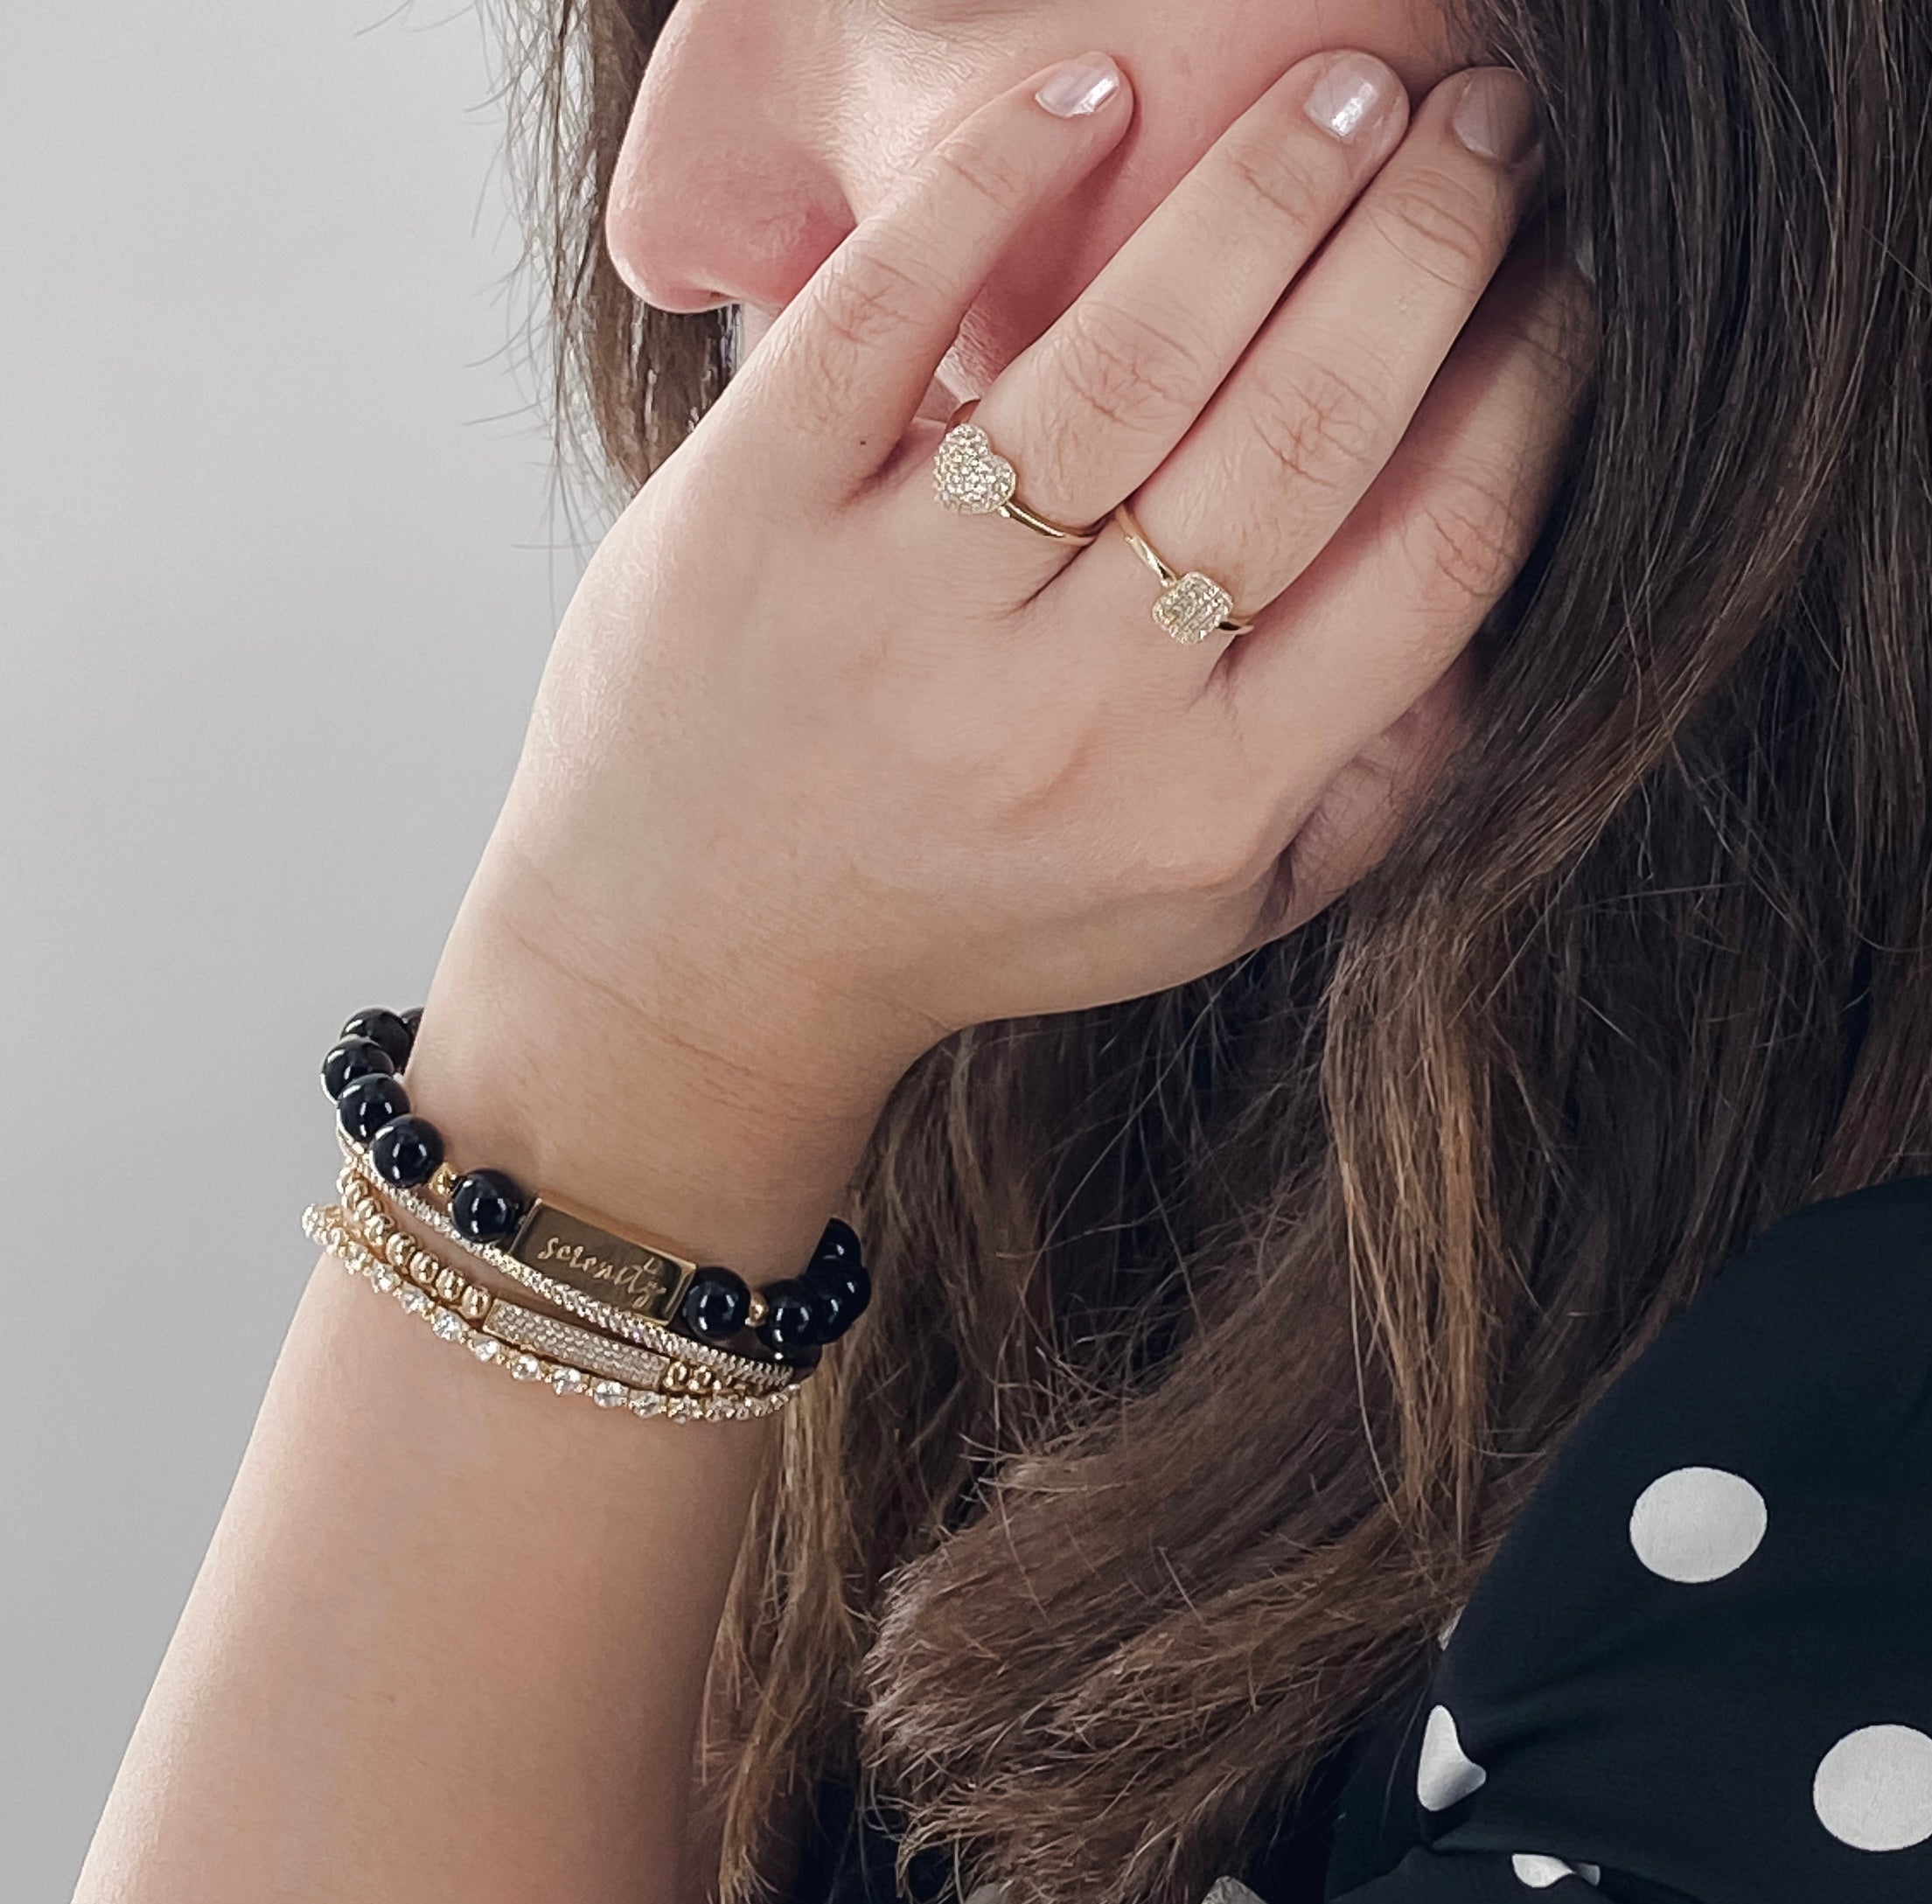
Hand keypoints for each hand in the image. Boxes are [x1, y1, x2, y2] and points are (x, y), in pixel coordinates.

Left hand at [458, 45, 1590, 1135]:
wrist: (701, 959)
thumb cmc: (973, 915)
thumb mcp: (1201, 911)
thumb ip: (1366, 791)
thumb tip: (1507, 619)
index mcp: (1207, 799)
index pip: (1435, 555)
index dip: (1533, 384)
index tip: (1566, 276)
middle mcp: (1073, 712)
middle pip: (1309, 428)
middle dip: (1430, 240)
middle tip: (1490, 122)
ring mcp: (907, 610)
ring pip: (1129, 358)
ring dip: (1265, 189)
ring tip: (1351, 88)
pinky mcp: (758, 518)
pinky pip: (891, 311)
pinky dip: (999, 180)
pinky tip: (1096, 93)